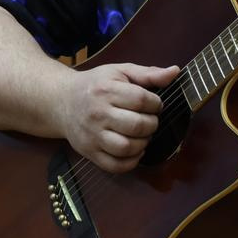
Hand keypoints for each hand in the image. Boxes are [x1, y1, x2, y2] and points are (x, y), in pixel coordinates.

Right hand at [60, 61, 176, 172]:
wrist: (62, 101)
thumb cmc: (96, 85)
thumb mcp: (120, 72)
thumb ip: (148, 73)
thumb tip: (175, 72)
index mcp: (105, 90)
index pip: (141, 100)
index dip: (156, 103)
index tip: (154, 104)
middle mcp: (97, 114)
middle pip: (136, 125)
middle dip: (152, 123)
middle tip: (149, 120)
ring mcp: (92, 135)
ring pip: (127, 147)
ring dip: (143, 143)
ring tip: (142, 135)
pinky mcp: (89, 152)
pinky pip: (115, 165)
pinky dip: (131, 161)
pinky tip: (135, 149)